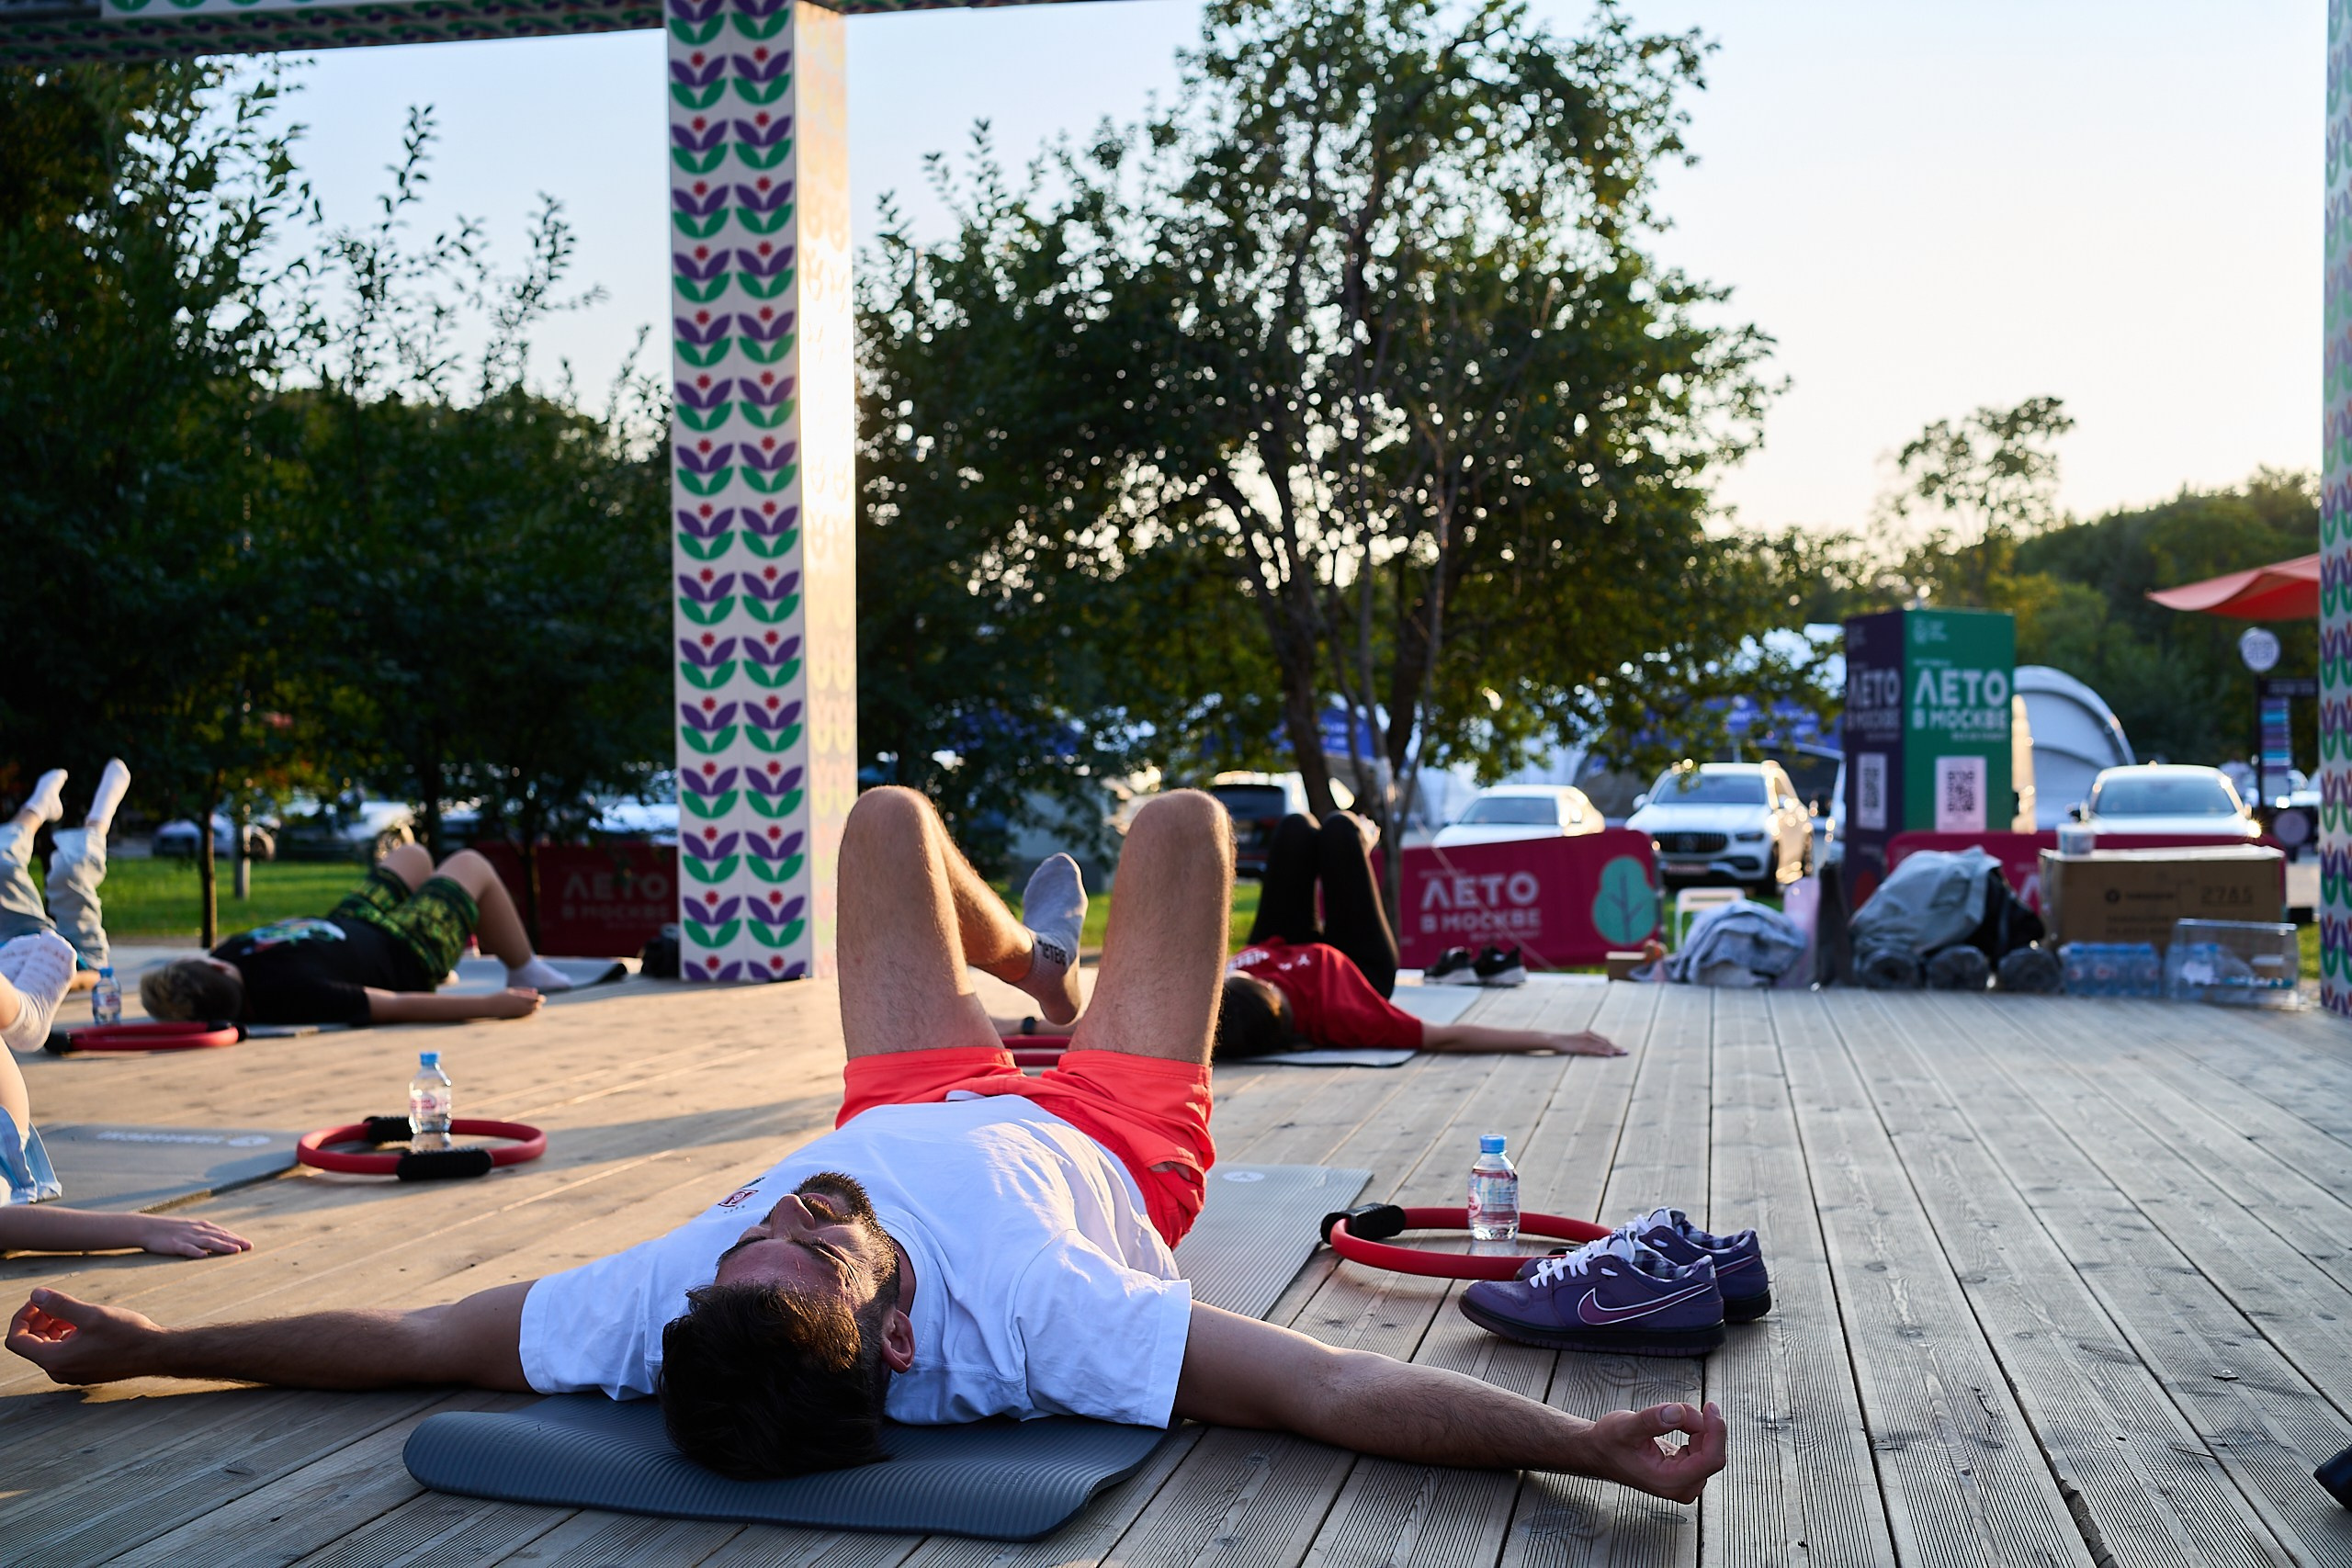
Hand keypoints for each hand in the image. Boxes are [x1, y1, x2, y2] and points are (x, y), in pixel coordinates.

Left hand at [6, 1289, 164, 1383]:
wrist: (157, 1353)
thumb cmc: (127, 1335)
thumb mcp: (91, 1314)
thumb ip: (59, 1305)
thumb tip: (35, 1295)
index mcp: (55, 1360)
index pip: (17, 1340)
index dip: (22, 1317)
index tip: (38, 1301)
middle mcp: (59, 1371)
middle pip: (31, 1344)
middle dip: (38, 1320)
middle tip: (55, 1301)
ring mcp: (72, 1373)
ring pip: (48, 1347)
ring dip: (53, 1326)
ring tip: (73, 1310)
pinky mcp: (84, 1371)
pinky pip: (63, 1353)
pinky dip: (65, 1336)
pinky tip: (84, 1323)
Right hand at [134, 1215, 251, 1256]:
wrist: (146, 1227)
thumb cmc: (168, 1230)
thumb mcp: (189, 1229)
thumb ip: (202, 1234)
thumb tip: (217, 1241)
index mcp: (200, 1226)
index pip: (222, 1232)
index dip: (236, 1238)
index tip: (249, 1245)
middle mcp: (197, 1230)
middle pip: (219, 1236)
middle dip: (236, 1241)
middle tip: (250, 1247)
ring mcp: (186, 1237)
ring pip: (208, 1242)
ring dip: (223, 1246)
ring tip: (236, 1251)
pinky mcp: (174, 1244)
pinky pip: (186, 1248)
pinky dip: (196, 1251)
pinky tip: (204, 1256)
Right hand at [483, 987, 542, 1018]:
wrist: (490, 1007)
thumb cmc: (501, 996)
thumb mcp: (513, 991)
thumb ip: (524, 990)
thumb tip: (535, 990)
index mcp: (522, 998)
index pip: (537, 999)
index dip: (540, 998)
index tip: (540, 997)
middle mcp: (522, 1006)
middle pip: (537, 1007)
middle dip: (537, 1004)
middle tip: (536, 1001)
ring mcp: (519, 1013)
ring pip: (532, 1012)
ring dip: (533, 1009)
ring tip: (530, 1005)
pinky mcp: (516, 1018)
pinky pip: (527, 1016)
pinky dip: (528, 1013)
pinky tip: (524, 1009)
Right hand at [1556, 1030, 1625, 1056]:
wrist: (1554, 1040)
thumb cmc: (1564, 1042)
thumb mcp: (1576, 1042)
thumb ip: (1585, 1045)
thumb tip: (1592, 1051)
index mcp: (1588, 1034)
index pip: (1604, 1040)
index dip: (1613, 1045)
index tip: (1622, 1050)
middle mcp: (1589, 1036)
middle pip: (1606, 1042)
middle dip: (1616, 1048)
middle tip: (1626, 1052)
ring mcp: (1585, 1041)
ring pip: (1602, 1046)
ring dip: (1613, 1050)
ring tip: (1622, 1054)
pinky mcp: (1582, 1047)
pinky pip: (1595, 1050)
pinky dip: (1603, 1052)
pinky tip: (1609, 1055)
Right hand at [1576, 1401, 1725, 1502]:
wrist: (1599, 1451)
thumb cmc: (1608, 1444)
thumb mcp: (1625, 1427)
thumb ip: (1652, 1420)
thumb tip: (1678, 1413)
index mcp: (1669, 1481)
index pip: (1711, 1460)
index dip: (1716, 1431)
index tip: (1710, 1408)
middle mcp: (1681, 1486)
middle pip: (1711, 1451)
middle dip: (1699, 1424)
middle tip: (1674, 1409)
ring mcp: (1685, 1480)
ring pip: (1708, 1446)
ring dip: (1694, 1425)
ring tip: (1666, 1418)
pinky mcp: (1686, 1470)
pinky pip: (1703, 1446)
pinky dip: (1692, 1429)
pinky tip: (1674, 1426)